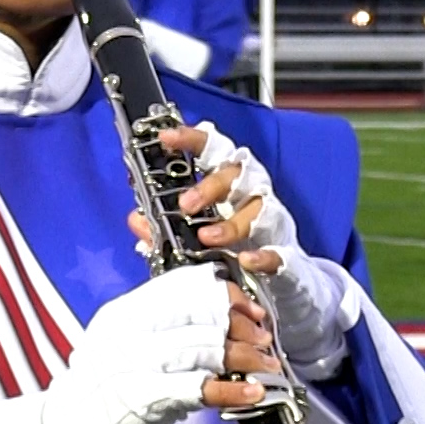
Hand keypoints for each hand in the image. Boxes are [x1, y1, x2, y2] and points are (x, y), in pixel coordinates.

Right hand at [39, 266, 277, 423]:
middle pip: (196, 314)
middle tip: (264, 339)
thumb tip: (220, 319)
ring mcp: (130, 365)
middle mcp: (124, 333)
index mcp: (122, 313)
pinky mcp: (140, 401)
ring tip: (267, 366)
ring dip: (244, 357)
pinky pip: (195, 388)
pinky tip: (253, 392)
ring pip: (201, 348)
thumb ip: (165, 332)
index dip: (223, 294)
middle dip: (239, 324)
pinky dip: (230, 389)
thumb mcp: (129, 352)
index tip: (250, 309)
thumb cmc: (104, 400)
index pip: (180, 287)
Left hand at [127, 123, 350, 364]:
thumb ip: (165, 227)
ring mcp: (273, 224)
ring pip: (260, 208)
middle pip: (237, 174)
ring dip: (232, 222)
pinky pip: (279, 251)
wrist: (283, 286)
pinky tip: (247, 260)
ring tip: (207, 237)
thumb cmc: (238, 250)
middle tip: (184, 205)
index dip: (191, 140)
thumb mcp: (197, 236)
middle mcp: (252, 196)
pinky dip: (263, 256)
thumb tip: (136, 219)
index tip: (165, 138)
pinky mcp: (288, 256)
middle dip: (210, 185)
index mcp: (229, 185)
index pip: (213, 151)